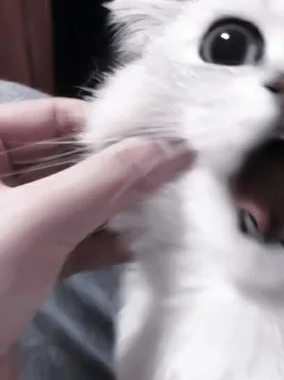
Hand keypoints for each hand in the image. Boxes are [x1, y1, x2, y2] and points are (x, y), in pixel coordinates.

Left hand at [0, 97, 193, 379]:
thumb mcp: (41, 219)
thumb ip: (108, 181)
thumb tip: (170, 150)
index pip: (52, 117)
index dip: (107, 127)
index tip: (159, 142)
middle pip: (70, 160)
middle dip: (120, 170)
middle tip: (171, 175)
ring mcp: (12, 224)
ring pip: (78, 201)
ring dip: (120, 207)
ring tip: (165, 206)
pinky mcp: (27, 262)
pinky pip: (75, 238)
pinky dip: (107, 240)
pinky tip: (140, 242)